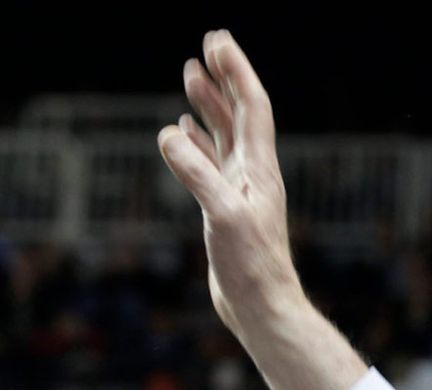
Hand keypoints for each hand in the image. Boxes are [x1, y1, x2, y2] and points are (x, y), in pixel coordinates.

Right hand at [155, 29, 364, 389]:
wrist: (262, 308)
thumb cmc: (251, 267)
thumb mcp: (222, 215)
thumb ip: (198, 174)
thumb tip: (169, 134)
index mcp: (259, 169)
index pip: (250, 107)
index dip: (235, 71)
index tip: (216, 41)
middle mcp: (253, 174)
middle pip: (238, 114)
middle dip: (222, 78)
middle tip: (206, 46)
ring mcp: (240, 191)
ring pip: (223, 135)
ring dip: (208, 104)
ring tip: (191, 75)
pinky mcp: (226, 210)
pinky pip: (211, 163)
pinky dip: (197, 142)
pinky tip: (183, 132)